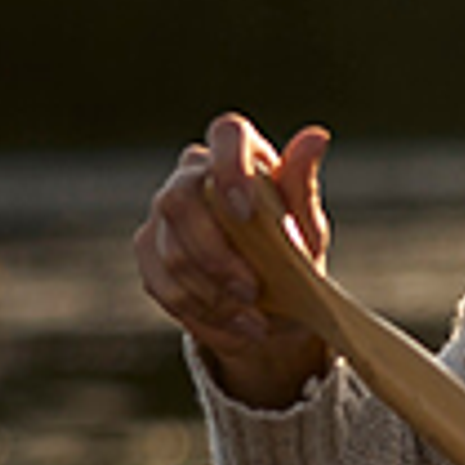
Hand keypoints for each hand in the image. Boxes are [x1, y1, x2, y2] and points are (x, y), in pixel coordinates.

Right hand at [135, 115, 335, 405]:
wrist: (271, 301)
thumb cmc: (291, 249)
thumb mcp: (307, 225)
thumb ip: (301, 185)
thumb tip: (316, 137)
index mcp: (237, 154)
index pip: (226, 135)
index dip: (229, 170)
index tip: (246, 213)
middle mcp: (192, 175)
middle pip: (179, 200)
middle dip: (215, 255)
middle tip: (253, 291)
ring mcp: (163, 213)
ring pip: (170, 251)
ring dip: (214, 294)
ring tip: (255, 321)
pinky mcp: (148, 250)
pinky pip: (162, 284)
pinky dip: (201, 313)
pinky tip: (235, 329)